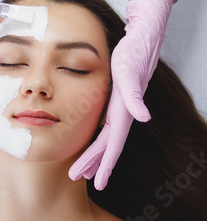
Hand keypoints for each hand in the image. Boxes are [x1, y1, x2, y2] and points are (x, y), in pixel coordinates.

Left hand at [69, 0, 172, 189]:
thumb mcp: (130, 72)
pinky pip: (106, 128)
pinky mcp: (118, 103)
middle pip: (107, 147)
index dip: (103, 164)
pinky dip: (99, 141)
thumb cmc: (133, 53)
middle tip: (77, 179)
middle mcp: (123, 114)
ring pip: (107, 140)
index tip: (96, 182)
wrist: (142, 39)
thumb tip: (144, 118)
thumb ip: (135, 96)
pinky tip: (94, 145)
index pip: (111, 145)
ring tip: (85, 171)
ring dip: (96, 157)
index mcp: (123, 112)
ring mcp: (121, 110)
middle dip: (94, 165)